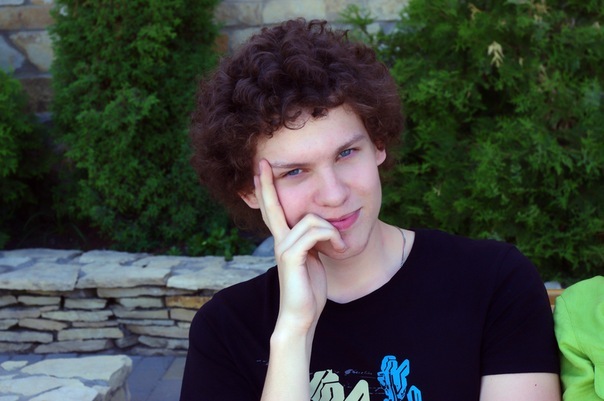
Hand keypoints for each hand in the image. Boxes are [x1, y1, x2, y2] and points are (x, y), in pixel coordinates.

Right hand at [254, 159, 346, 332]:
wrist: (301, 316)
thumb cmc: (309, 291)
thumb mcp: (313, 260)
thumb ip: (313, 243)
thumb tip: (321, 227)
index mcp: (284, 241)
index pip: (273, 210)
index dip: (267, 190)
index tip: (261, 170)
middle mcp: (279, 241)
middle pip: (272, 206)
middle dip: (267, 184)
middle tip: (262, 162)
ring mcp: (283, 248)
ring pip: (311, 219)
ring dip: (332, 230)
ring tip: (340, 246)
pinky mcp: (291, 256)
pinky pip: (315, 232)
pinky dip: (332, 237)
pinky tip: (338, 249)